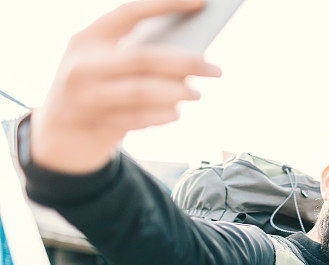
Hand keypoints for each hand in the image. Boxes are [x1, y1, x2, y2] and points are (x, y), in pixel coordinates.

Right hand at [30, 0, 221, 174]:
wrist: (58, 132)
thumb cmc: (95, 87)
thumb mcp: (103, 62)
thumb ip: (136, 54)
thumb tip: (190, 56)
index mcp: (87, 38)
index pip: (131, 12)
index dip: (167, 4)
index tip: (201, 3)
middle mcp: (84, 65)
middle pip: (144, 58)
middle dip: (186, 63)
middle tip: (215, 70)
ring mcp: (88, 97)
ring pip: (143, 92)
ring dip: (178, 92)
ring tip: (197, 93)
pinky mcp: (97, 124)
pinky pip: (140, 119)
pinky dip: (163, 115)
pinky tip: (176, 112)